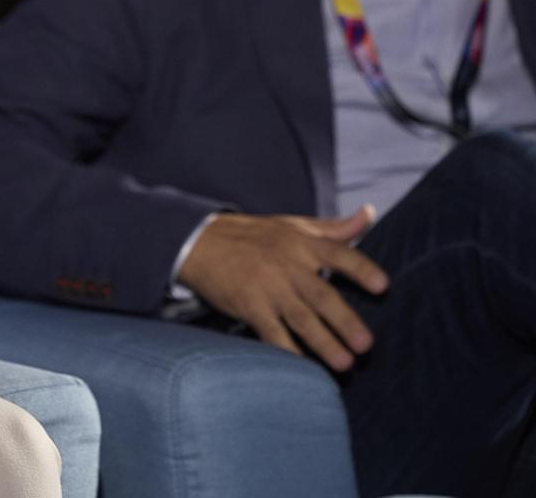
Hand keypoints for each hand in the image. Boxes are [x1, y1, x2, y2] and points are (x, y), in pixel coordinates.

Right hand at [178, 206, 389, 370]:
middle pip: (321, 295)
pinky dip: (286, 350)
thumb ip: (333, 227)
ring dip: (323, 343)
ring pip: (300, 318)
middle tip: (366, 345)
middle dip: (345, 321)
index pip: (339, 255)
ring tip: (344, 364)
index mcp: (302, 243)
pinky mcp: (248, 305)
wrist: (199, 241)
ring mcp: (267, 287)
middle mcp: (287, 265)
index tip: (382, 286)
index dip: (361, 270)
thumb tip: (370, 214)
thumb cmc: (253, 235)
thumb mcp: (293, 225)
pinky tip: (302, 366)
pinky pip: (270, 331)